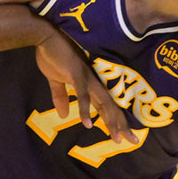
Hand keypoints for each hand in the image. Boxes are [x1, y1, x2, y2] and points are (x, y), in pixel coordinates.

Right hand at [34, 29, 134, 143]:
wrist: (45, 36)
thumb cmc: (53, 55)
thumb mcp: (55, 80)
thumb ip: (61, 97)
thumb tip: (64, 115)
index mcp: (89, 83)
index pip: (105, 105)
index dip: (116, 121)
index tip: (124, 137)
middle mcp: (92, 82)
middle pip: (110, 106)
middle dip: (121, 125)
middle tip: (132, 142)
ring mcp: (86, 78)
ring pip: (102, 103)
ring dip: (110, 121)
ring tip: (116, 137)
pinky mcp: (75, 74)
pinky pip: (82, 95)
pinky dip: (86, 110)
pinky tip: (88, 124)